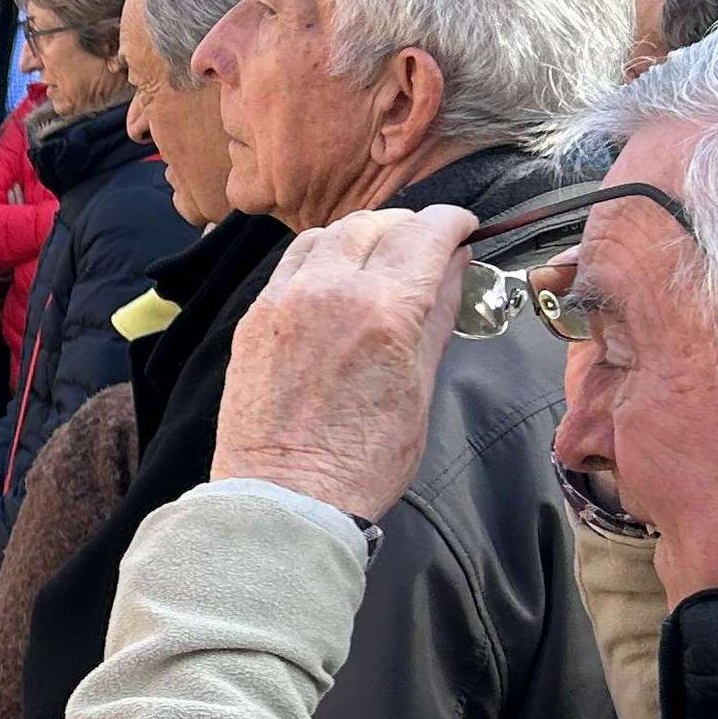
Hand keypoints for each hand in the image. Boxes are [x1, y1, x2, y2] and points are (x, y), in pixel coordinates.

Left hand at [214, 206, 475, 521]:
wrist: (285, 496)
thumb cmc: (361, 461)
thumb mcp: (420, 389)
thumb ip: (437, 316)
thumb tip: (454, 266)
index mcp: (384, 311)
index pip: (426, 232)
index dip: (452, 221)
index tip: (462, 228)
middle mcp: (331, 291)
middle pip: (376, 224)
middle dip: (408, 225)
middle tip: (425, 245)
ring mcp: (285, 299)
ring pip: (329, 234)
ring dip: (362, 235)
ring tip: (380, 258)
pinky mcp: (255, 317)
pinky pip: (291, 262)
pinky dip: (321, 256)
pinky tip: (335, 279)